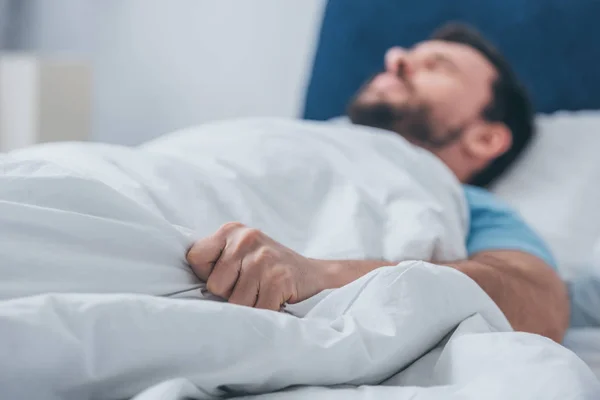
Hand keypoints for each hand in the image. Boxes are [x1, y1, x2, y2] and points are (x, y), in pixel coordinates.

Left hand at [186, 222, 325, 310]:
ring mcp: (263, 258)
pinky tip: (274, 300)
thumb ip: (214, 260)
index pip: (195, 258)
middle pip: (215, 285)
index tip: (227, 276)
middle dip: (230, 294)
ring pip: (235, 302)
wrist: (312, 274)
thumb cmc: (267, 268)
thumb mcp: (239, 252)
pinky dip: (264, 313)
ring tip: (263, 293)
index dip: (207, 275)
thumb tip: (179, 284)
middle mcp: (246, 239)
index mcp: (231, 231)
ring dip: (249, 305)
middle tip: (251, 286)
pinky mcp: (278, 278)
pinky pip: (257, 310)